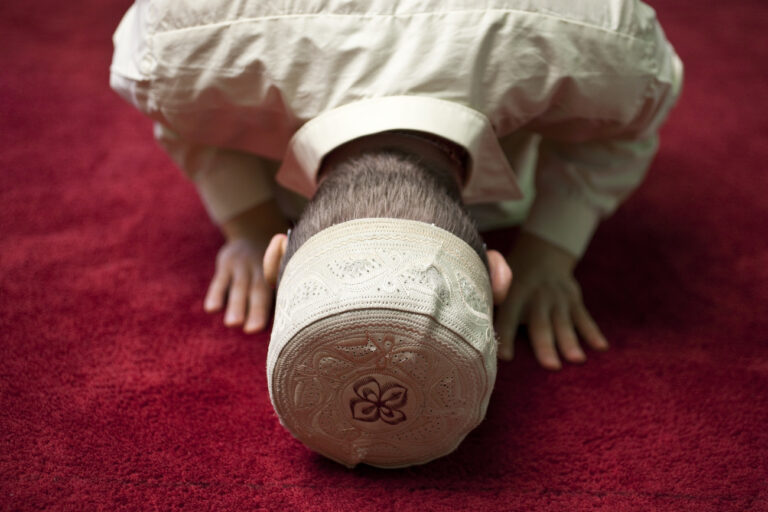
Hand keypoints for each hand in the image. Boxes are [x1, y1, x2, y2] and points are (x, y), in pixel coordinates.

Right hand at [204, 238, 272, 332]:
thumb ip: (280, 291)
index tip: (278, 325)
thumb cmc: (272, 268)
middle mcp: (263, 265)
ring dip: (236, 305)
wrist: (255, 233)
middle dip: (256, 310)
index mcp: (280, 271)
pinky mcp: (226, 262)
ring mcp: (244, 263)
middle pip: (260, 289)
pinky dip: (216, 294)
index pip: (280, 288)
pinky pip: (220, 280)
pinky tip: (212, 309)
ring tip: (233, 323)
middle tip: (252, 330)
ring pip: (240, 286)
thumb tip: (285, 326)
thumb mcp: (281, 271)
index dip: (278, 303)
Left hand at [494, 231, 608, 369]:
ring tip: (576, 360)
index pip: (508, 315)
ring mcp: (557, 298)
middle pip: (540, 322)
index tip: (504, 358)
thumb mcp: (496, 280)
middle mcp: (536, 296)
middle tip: (550, 366)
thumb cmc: (510, 280)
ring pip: (564, 321)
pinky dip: (593, 332)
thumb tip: (467, 313)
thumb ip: (486, 294)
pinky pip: (584, 317)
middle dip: (545, 344)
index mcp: (513, 294)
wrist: (541, 255)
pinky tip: (601, 347)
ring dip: (570, 340)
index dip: (506, 334)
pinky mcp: (573, 299)